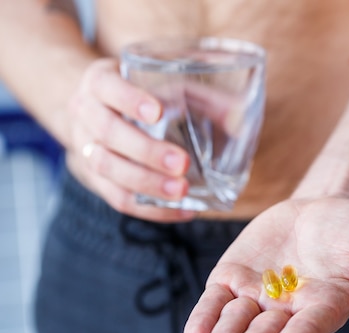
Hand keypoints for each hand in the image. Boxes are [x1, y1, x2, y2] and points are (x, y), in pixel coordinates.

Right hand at [66, 58, 194, 221]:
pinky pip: (118, 198)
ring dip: (146, 182)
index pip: (107, 87)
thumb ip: (199, 95)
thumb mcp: (164, 83)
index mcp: (100, 81)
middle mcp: (85, 113)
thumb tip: (238, 117)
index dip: (129, 100)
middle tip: (181, 162)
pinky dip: (151, 208)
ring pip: (106, 168)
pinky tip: (183, 210)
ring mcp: (85, 148)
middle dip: (145, 150)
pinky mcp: (95, 181)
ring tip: (182, 191)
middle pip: (107, 132)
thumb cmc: (143, 94)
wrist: (99, 111)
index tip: (158, 113)